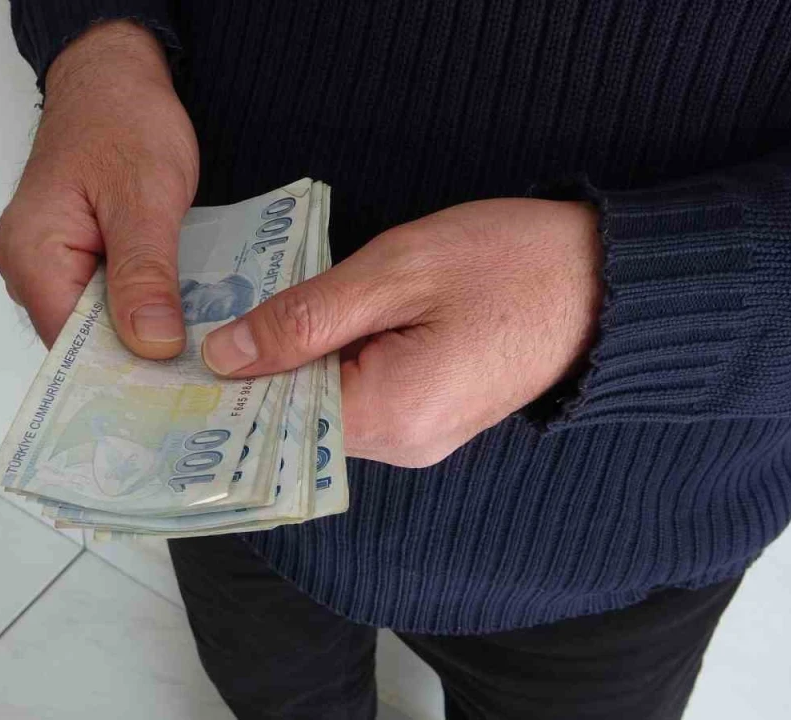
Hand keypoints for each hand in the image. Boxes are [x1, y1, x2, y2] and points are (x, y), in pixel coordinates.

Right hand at [0, 20, 197, 357]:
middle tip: (198, 388)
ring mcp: (49, 266)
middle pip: (81, 343)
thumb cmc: (123, 121)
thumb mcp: (145, 197)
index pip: (70, 345)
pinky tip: (182, 324)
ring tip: (197, 362)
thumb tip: (150, 345)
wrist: (113, 77)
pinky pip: (106, 302)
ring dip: (143, 338)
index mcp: (31, 255)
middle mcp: (28, 269)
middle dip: (137, 363)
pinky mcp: (76, 261)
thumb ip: (145, 274)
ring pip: (98, 326)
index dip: (121, 373)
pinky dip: (142, 312)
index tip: (175, 397)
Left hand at [201, 199, 602, 466]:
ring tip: (271, 308)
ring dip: (297, 362)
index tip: (186, 344)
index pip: (276, 416)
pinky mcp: (431, 419)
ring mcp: (421, 439)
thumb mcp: (396, 270)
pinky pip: (359, 401)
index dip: (231, 379)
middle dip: (260, 368)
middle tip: (223, 311)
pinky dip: (332, 365)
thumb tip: (223, 357)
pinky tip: (322, 321)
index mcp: (392, 416)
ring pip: (324, 409)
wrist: (605, 277)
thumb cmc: (508, 260)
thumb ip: (304, 318)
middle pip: (297, 418)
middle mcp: (403, 446)